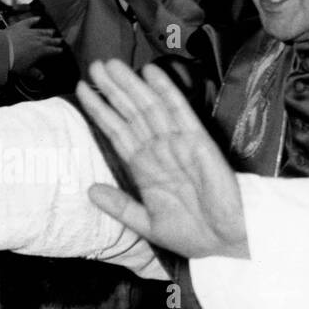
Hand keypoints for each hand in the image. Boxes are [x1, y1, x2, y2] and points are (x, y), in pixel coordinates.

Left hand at [5, 16, 63, 71]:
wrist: (3, 51)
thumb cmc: (14, 62)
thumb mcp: (26, 71)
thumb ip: (35, 74)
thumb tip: (41, 77)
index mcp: (41, 51)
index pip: (52, 50)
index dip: (56, 50)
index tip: (60, 50)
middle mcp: (37, 40)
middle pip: (48, 40)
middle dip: (55, 40)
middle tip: (59, 40)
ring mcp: (29, 32)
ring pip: (41, 31)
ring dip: (47, 31)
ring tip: (52, 31)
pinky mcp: (20, 27)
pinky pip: (29, 22)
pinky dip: (34, 19)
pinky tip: (38, 18)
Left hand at [76, 59, 248, 259]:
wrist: (225, 243)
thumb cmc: (192, 235)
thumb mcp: (147, 223)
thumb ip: (119, 206)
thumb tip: (90, 191)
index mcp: (145, 168)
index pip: (118, 132)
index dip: (100, 111)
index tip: (83, 89)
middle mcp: (159, 150)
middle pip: (131, 113)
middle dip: (113, 89)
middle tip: (95, 65)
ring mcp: (178, 143)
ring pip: (150, 107)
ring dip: (131, 85)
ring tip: (112, 65)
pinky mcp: (198, 142)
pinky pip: (179, 112)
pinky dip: (166, 91)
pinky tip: (151, 73)